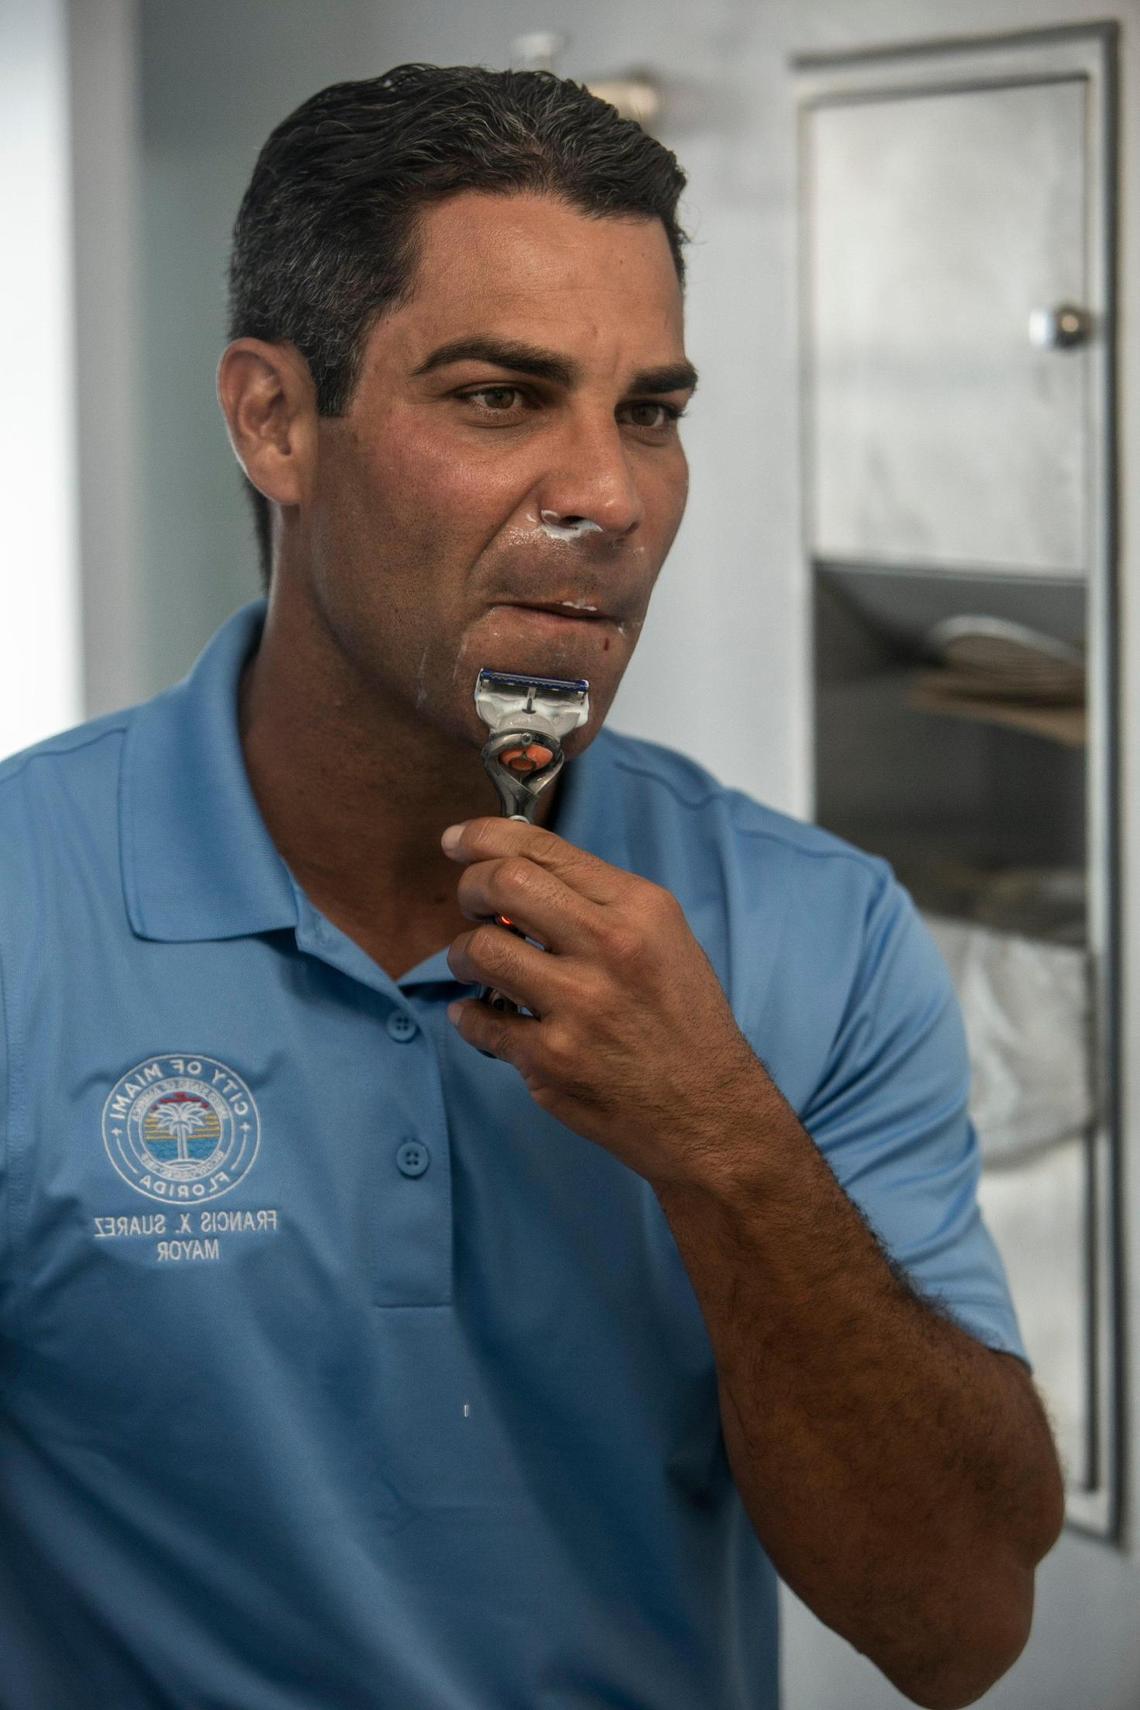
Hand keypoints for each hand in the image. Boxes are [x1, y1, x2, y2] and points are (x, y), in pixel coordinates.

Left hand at [442, 817, 765, 1188]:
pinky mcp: (550, 1060)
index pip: (541, 848)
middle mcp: (610, 947)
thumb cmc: (683, 1020)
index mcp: (638, 908)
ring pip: (479, 949)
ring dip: (462, 953)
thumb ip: (598, 902)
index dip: (483, 837)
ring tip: (477, 966)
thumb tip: (519, 869)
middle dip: (470, 888)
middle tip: (471, 905)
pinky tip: (486, 1018)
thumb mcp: (663, 937)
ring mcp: (578, 1005)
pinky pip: (478, 1021)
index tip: (457, 842)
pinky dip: (470, 1016)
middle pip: (502, 884)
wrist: (710, 1113)